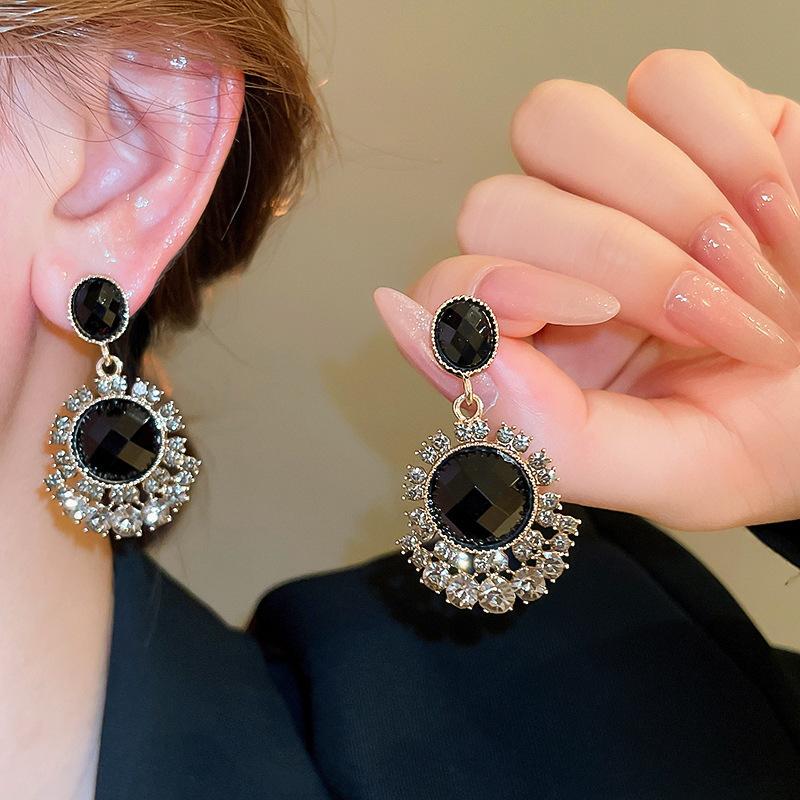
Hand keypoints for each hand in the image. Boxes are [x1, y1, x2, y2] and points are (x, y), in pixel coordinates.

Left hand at [376, 49, 799, 530]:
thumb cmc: (775, 434)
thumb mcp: (672, 470)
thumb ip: (550, 435)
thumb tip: (436, 340)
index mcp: (535, 349)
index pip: (445, 288)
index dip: (495, 291)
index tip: (586, 315)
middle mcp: (555, 259)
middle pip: (493, 206)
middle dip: (611, 260)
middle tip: (702, 319)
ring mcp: (613, 183)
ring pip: (553, 123)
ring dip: (665, 201)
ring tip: (747, 271)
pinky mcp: (687, 122)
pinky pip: (664, 83)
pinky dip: (729, 147)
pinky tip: (777, 219)